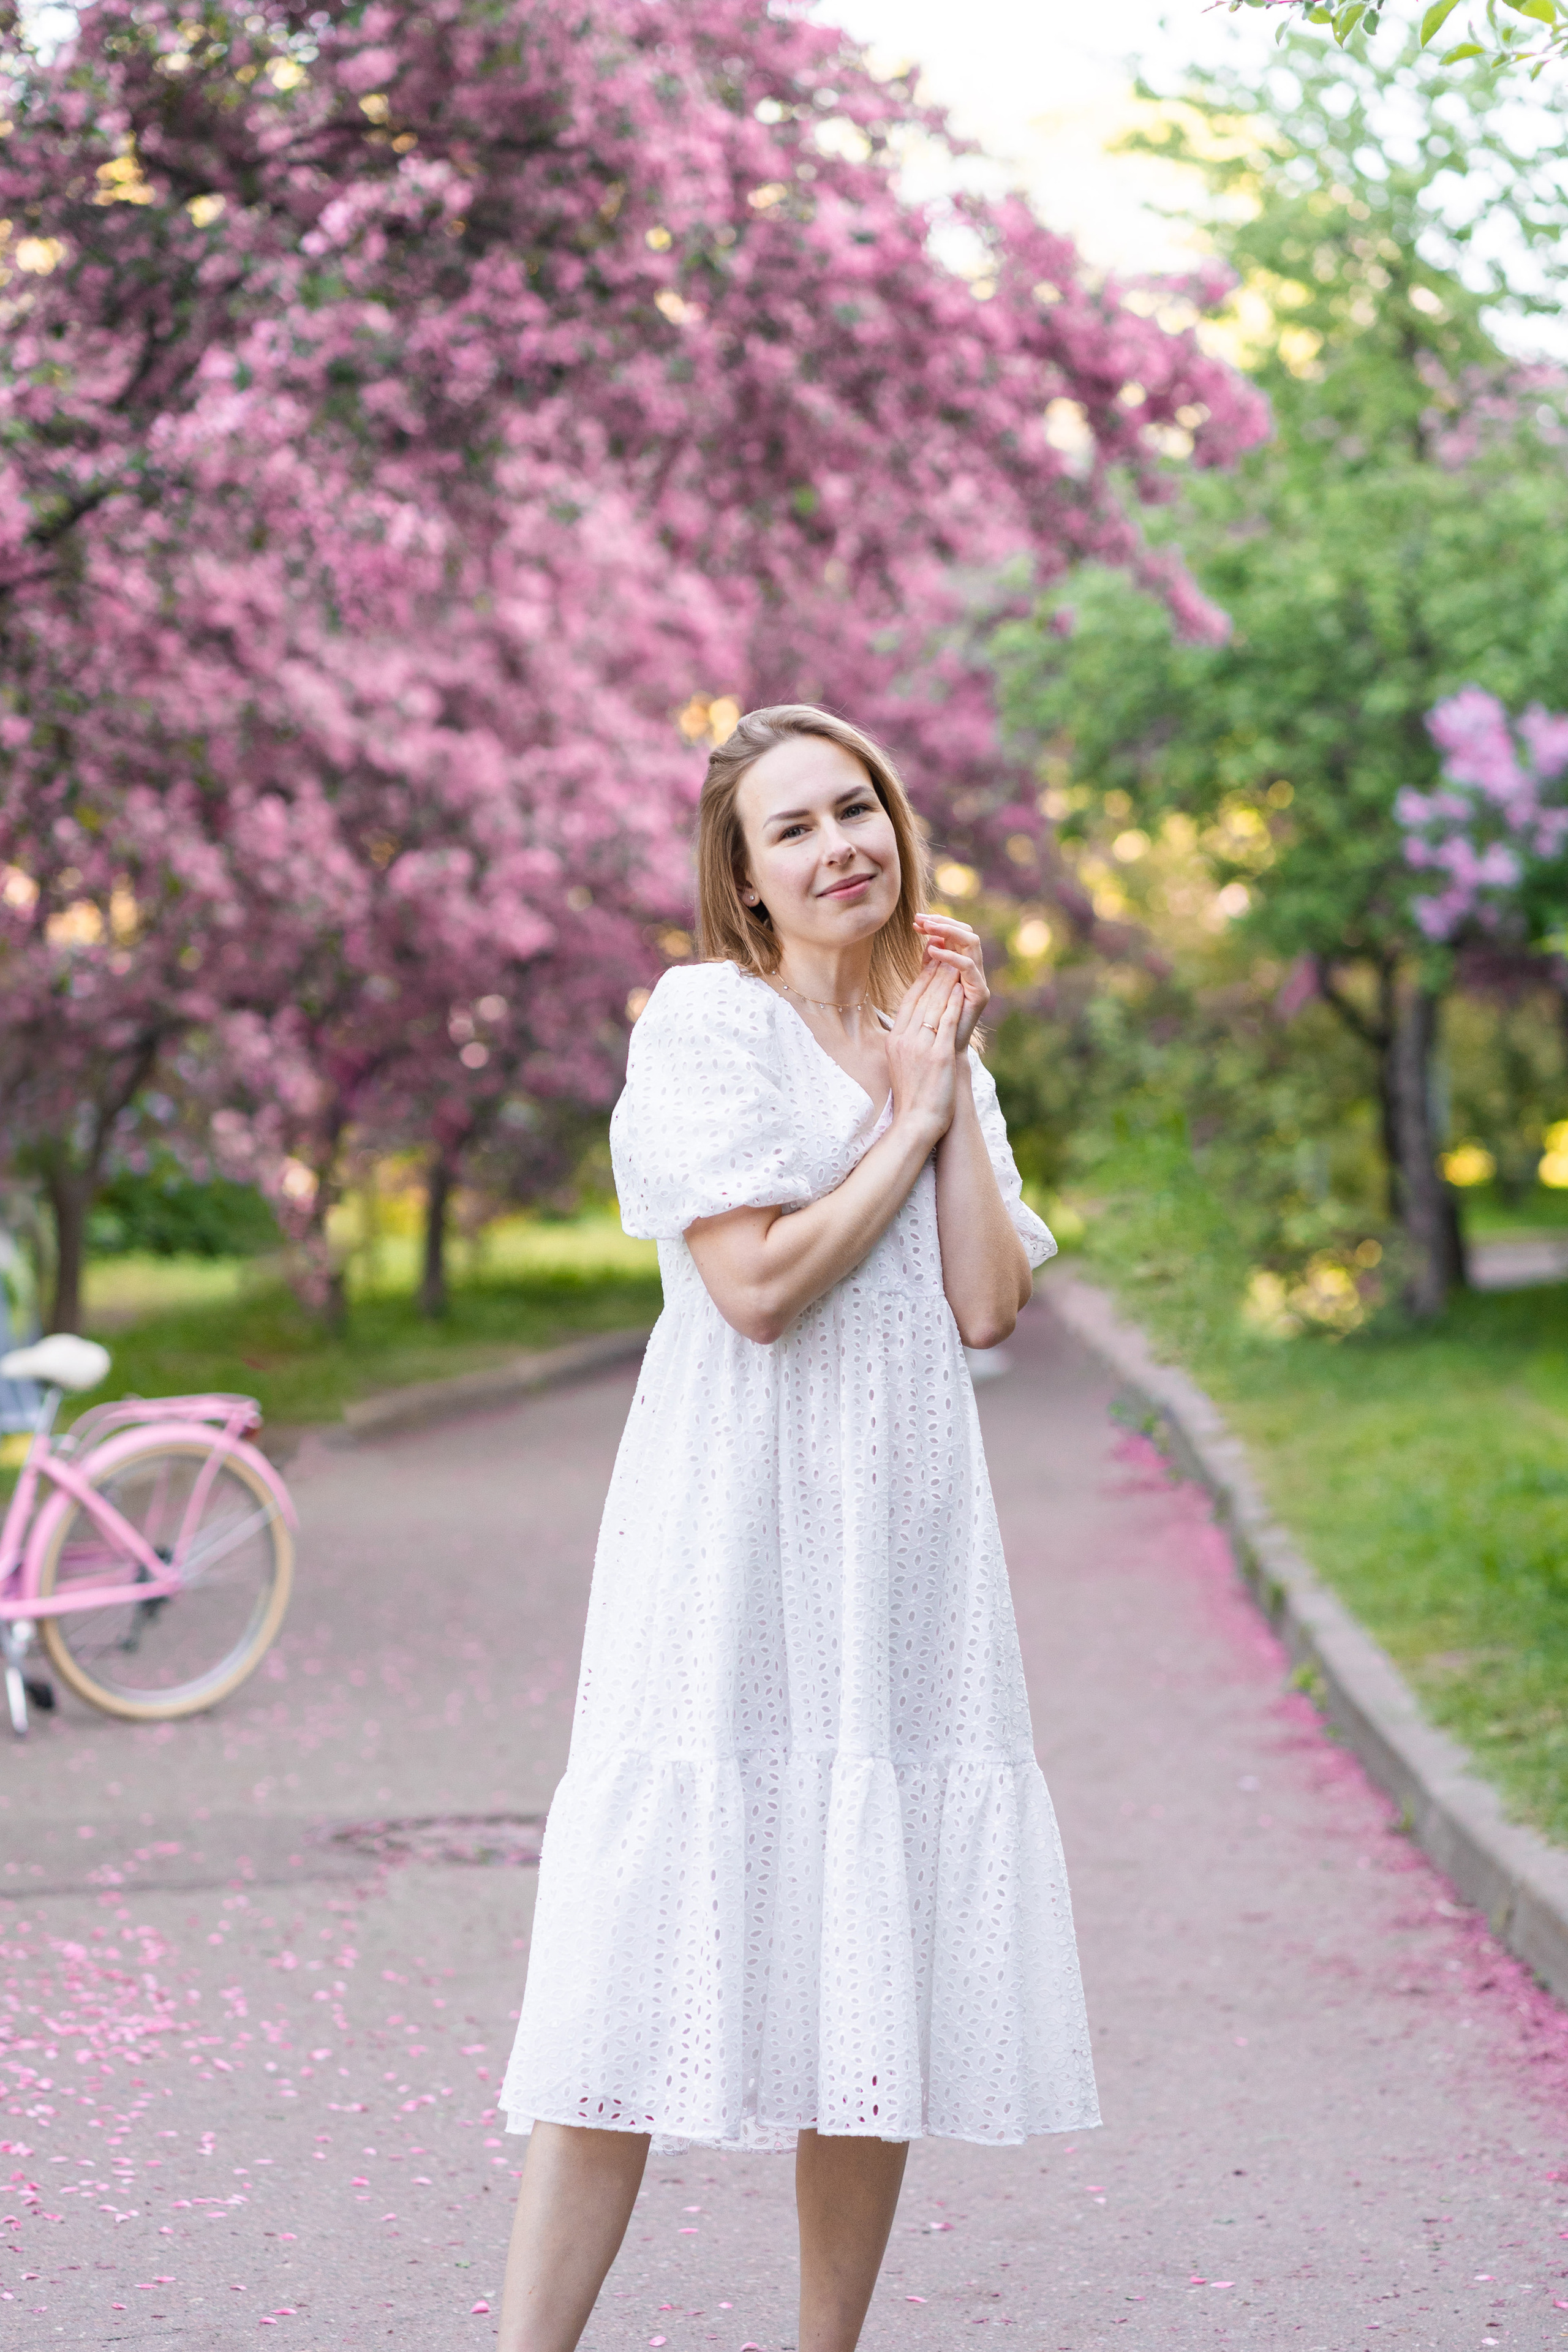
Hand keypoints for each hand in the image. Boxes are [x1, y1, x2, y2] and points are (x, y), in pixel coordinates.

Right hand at [885, 960, 962, 1141]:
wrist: (915, 1121)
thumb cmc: (912, 1094)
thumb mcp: (902, 1061)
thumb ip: (907, 1038)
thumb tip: (914, 1021)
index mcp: (895, 1039)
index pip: (908, 1002)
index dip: (920, 979)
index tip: (930, 963)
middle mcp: (904, 1040)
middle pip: (921, 998)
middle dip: (934, 973)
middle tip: (945, 953)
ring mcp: (920, 1047)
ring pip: (933, 1005)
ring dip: (945, 981)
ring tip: (955, 963)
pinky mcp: (937, 1056)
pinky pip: (946, 1023)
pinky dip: (953, 1003)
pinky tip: (961, 989)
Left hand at [914, 912, 987, 1050]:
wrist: (943, 1055)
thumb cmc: (933, 1025)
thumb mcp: (927, 989)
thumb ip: (928, 966)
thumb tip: (927, 940)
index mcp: (961, 967)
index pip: (955, 935)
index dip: (937, 925)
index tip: (915, 921)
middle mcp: (973, 971)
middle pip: (966, 933)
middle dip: (943, 923)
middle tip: (921, 919)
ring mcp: (978, 981)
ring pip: (971, 942)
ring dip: (948, 931)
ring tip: (926, 928)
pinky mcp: (980, 993)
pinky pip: (968, 966)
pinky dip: (951, 955)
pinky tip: (933, 950)